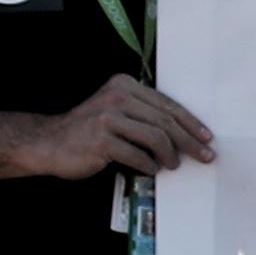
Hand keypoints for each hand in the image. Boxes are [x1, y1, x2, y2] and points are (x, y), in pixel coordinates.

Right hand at [33, 71, 210, 177]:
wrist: (48, 143)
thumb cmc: (89, 130)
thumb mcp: (116, 110)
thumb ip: (144, 112)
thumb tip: (187, 132)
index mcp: (124, 85)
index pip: (167, 105)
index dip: (191, 123)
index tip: (207, 137)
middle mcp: (116, 97)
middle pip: (166, 121)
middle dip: (190, 141)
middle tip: (205, 156)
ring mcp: (107, 118)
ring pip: (156, 138)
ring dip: (170, 155)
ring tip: (173, 164)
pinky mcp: (101, 140)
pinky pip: (138, 155)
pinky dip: (148, 165)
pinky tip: (150, 169)